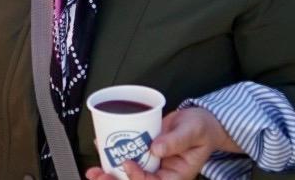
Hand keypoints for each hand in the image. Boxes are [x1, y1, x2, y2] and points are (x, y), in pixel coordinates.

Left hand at [85, 108, 239, 179]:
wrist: (200, 121)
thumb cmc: (201, 128)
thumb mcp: (193, 131)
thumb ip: (177, 140)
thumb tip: (156, 148)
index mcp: (176, 175)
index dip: (139, 178)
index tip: (127, 163)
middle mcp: (162, 173)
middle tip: (98, 175)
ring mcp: (152, 164)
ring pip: (128, 174)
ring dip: (110, 174)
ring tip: (92, 172)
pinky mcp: (144, 152)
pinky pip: (127, 157)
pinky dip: (112, 156)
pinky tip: (99, 148)